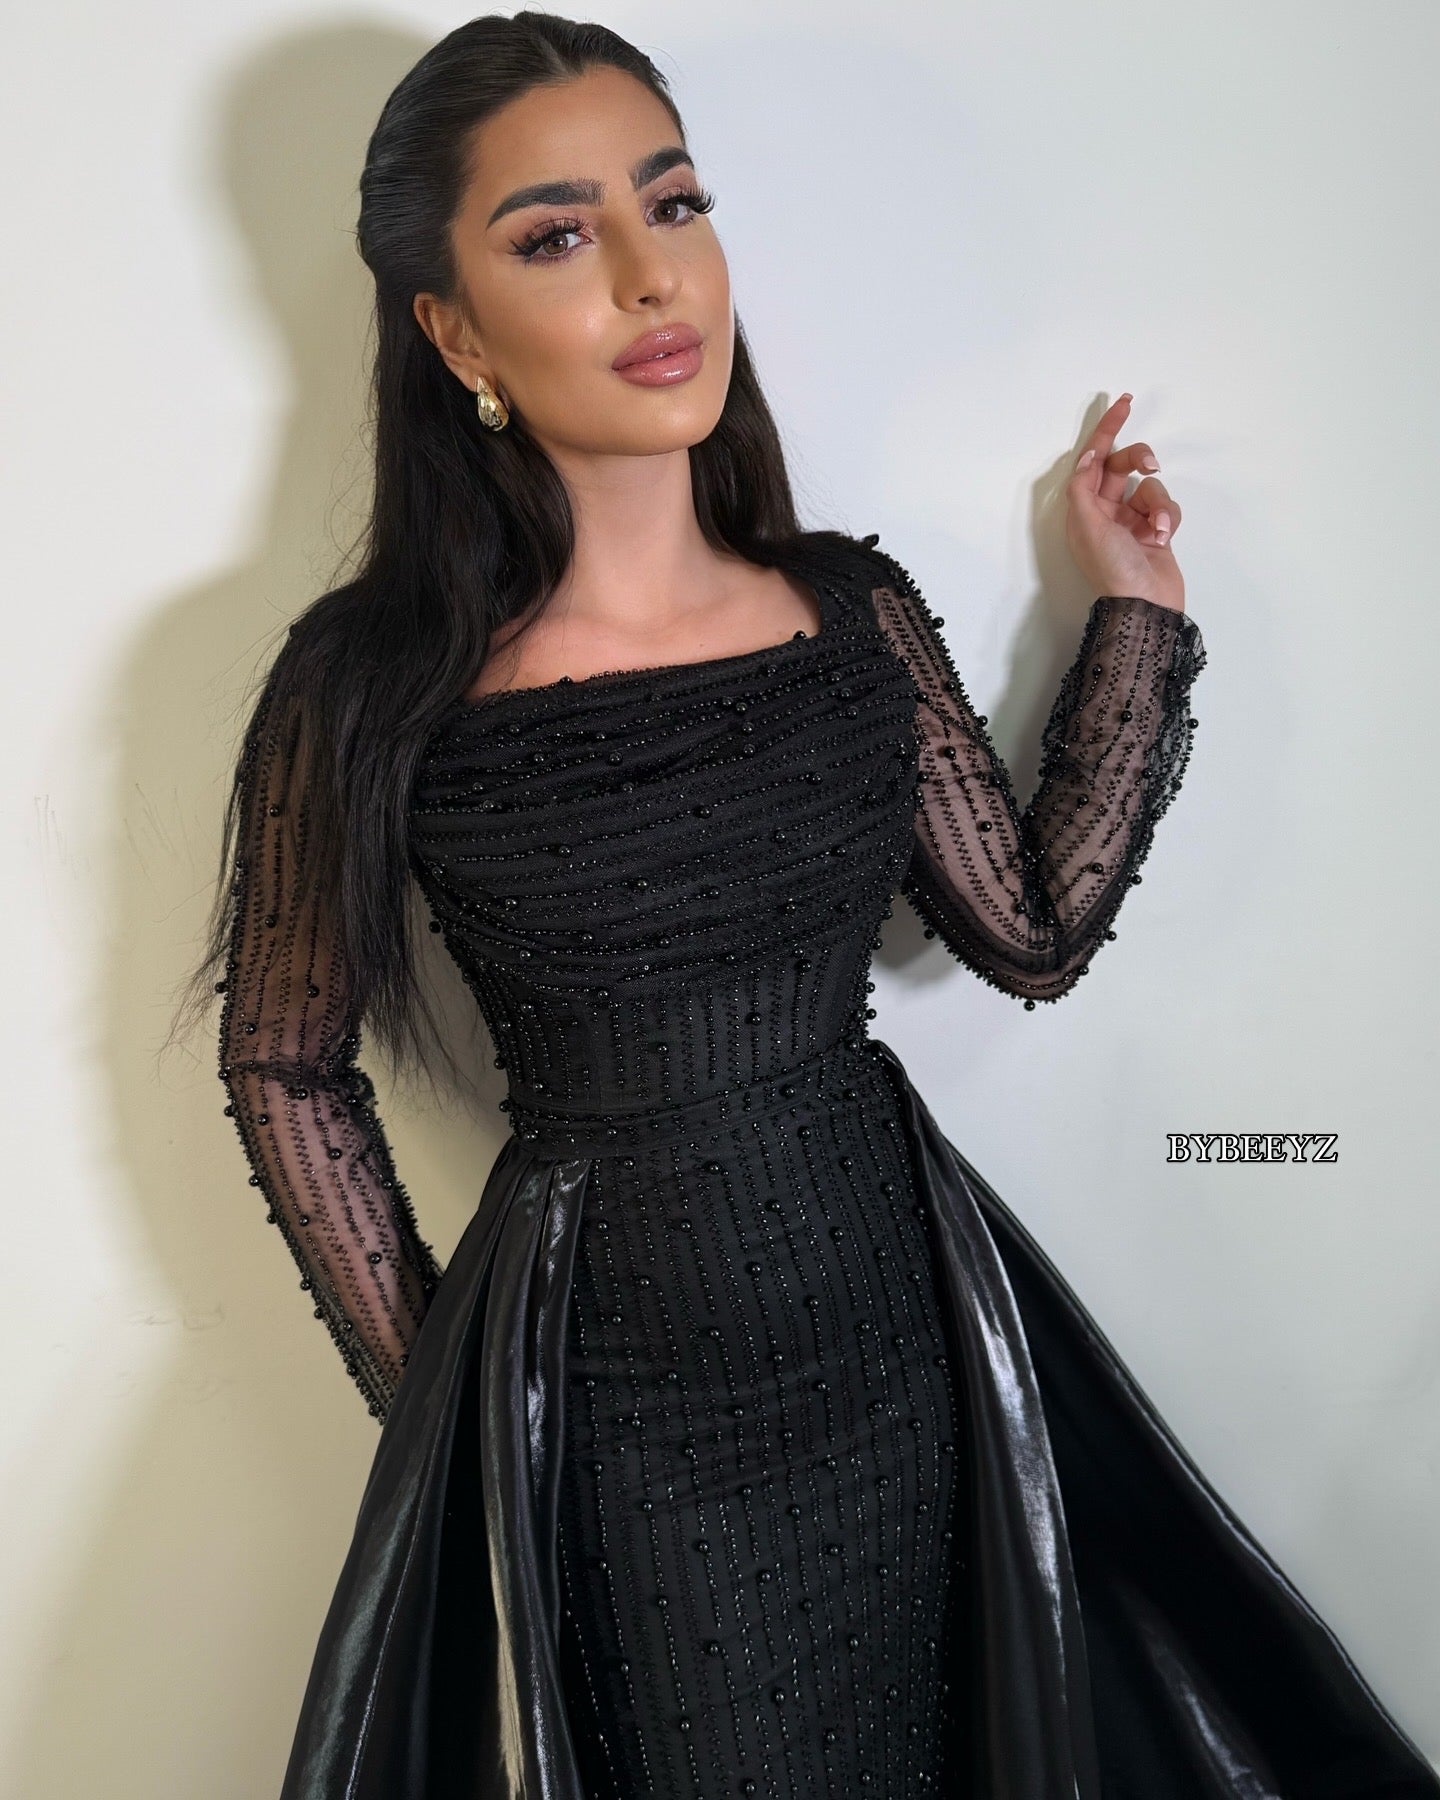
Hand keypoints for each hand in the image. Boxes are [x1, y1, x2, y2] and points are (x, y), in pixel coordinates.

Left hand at [1064, 394, 1184, 611]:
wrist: (1145, 606)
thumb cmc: (1113, 569)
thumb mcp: (1089, 527)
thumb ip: (1084, 488)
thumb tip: (1087, 456)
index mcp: (1084, 508)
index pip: (1092, 459)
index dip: (1106, 429)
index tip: (1124, 403)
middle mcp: (1106, 510)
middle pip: (1124, 465)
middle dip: (1140, 460)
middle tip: (1152, 464)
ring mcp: (1132, 520)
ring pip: (1151, 487)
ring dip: (1158, 504)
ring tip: (1157, 529)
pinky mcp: (1156, 529)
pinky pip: (1166, 506)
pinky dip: (1168, 518)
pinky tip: (1164, 538)